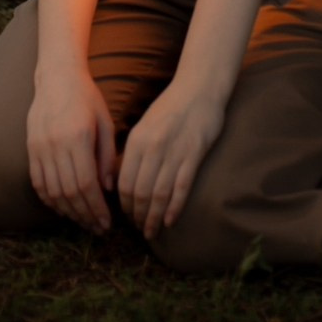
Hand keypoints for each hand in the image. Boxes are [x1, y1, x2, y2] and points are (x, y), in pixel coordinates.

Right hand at [27, 68, 115, 234]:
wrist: (57, 77)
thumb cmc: (87, 98)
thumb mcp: (105, 123)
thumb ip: (106, 156)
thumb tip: (106, 189)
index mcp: (78, 137)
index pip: (86, 184)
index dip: (97, 208)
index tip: (107, 223)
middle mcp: (56, 144)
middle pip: (69, 193)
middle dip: (85, 215)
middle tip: (98, 229)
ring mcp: (39, 147)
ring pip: (52, 191)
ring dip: (68, 212)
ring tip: (83, 221)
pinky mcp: (30, 148)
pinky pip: (38, 182)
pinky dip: (49, 200)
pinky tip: (63, 208)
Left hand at [118, 83, 224, 239]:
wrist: (199, 89)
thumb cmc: (170, 108)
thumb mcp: (144, 126)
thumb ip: (134, 151)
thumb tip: (123, 180)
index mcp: (137, 140)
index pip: (124, 182)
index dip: (124, 204)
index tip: (126, 216)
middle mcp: (152, 148)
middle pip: (140, 192)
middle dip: (137, 215)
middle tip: (139, 229)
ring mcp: (174, 152)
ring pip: (159, 194)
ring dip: (153, 217)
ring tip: (151, 232)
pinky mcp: (194, 155)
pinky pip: (181, 188)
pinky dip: (174, 208)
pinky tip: (170, 221)